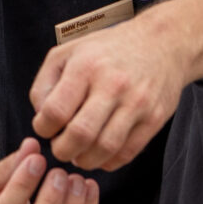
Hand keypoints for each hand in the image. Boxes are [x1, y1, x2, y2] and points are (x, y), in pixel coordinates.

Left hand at [28, 13, 190, 169]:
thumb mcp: (67, 52)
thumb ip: (44, 84)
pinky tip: (101, 153)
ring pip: (105, 149)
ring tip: (80, 153)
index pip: (54, 111)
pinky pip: (128, 153)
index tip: (46, 127)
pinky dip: (109, 162)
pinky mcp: (155, 117)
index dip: (43, 128)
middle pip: (80, 135)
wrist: (162, 41)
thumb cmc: (108, 50)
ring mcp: (137, 102)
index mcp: (86, 66)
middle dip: (62, 150)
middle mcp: (113, 84)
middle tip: (61, 147)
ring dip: (85, 160)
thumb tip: (41, 119)